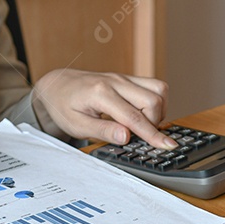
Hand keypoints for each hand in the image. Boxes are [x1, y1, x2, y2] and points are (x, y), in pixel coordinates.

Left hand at [32, 69, 177, 149]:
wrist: (57, 85)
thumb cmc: (64, 106)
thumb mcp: (77, 125)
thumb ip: (103, 131)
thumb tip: (126, 137)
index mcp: (101, 93)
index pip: (134, 117)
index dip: (153, 135)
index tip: (168, 146)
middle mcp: (116, 81)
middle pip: (152, 101)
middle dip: (154, 123)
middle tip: (140, 136)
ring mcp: (123, 77)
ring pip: (159, 89)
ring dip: (158, 111)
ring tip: (141, 124)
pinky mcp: (128, 78)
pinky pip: (153, 86)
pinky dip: (156, 102)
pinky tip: (142, 114)